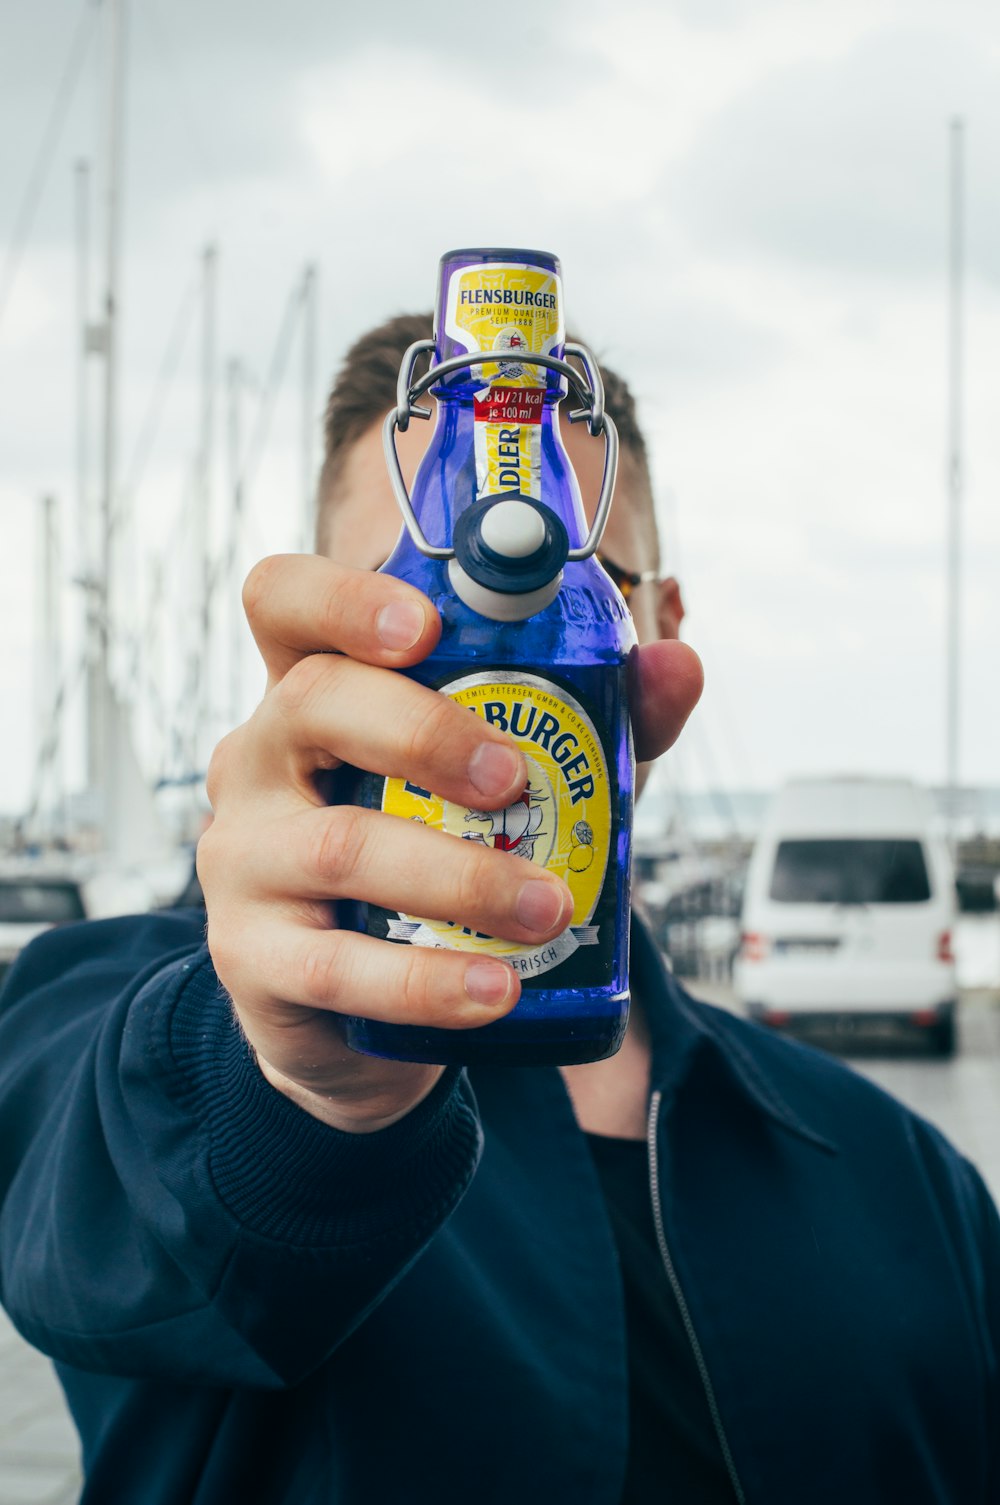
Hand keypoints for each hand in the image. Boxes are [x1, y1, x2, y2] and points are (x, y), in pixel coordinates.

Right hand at [198, 555, 571, 1131]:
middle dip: (424, 732)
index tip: (425, 626)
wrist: (365, 1010)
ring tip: (548, 905)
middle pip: (312, 703)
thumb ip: (597, 717)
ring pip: (339, 845)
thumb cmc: (438, 856)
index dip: (342, 597)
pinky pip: (336, 966)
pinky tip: (497, 988)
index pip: (283, 602)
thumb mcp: (515, 777)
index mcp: (314, 690)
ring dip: (458, 876)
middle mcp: (259, 759)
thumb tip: (678, 666)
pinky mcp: (253, 958)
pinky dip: (427, 979)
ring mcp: (243, 859)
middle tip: (515, 779)